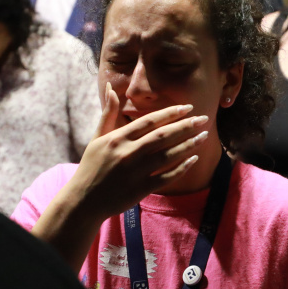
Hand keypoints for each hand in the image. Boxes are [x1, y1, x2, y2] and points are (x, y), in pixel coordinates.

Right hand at [64, 84, 210, 221]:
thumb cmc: (91, 167)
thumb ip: (108, 113)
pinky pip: (166, 177)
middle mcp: (128, 153)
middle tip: (203, 119)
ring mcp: (135, 172)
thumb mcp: (97, 138)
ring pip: (168, 155)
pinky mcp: (141, 189)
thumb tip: (111, 88)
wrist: (84, 200)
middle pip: (163, 136)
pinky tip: (193, 159)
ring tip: (203, 136)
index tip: (188, 107)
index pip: (149, 121)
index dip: (170, 113)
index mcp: (118, 138)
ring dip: (188, 144)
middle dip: (186, 126)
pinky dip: (181, 168)